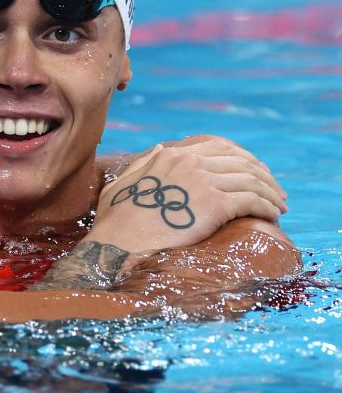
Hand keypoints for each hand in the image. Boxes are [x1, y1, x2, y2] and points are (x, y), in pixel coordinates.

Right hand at [90, 135, 286, 253]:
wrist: (116, 246)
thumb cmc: (114, 223)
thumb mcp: (121, 184)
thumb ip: (142, 164)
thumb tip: (158, 148)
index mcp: (171, 155)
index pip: (219, 146)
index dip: (243, 157)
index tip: (255, 171)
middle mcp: (190, 162)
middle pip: (241, 161)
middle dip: (264, 175)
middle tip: (275, 192)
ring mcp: (203, 181)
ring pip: (252, 180)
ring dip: (271, 193)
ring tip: (279, 207)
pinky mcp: (215, 205)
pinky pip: (252, 201)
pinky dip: (267, 207)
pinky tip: (272, 216)